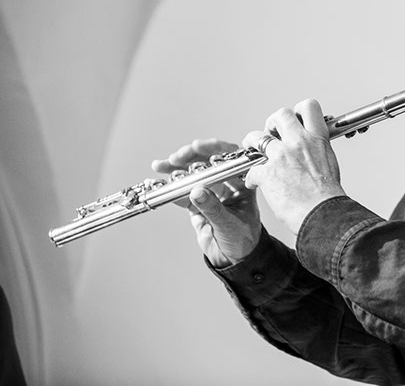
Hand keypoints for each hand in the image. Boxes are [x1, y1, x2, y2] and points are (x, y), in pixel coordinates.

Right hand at [152, 138, 261, 266]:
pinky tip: (158, 184)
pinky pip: (183, 192)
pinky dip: (170, 188)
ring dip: (176, 169)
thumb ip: (213, 208)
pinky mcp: (197, 204)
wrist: (235, 260)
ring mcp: (211, 192)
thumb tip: (197, 192)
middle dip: (191, 157)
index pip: (230, 158)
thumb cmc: (244, 241)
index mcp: (242, 183)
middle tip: (176, 157)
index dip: (214, 149)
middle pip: (208, 162)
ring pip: (193, 174)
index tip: (198, 146)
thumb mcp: (230, 224)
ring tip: (162, 165)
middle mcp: (227, 184)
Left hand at [243, 100, 345, 234]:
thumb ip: (316, 152)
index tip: (294, 121)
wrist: (323, 214)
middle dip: (272, 122)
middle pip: (280, 115)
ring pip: (256, 137)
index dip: (298, 111)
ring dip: (252, 142)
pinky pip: (251, 170)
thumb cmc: (328, 197)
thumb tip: (310, 153)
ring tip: (252, 150)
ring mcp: (281, 156)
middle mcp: (299, 142)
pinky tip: (255, 184)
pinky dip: (251, 177)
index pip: (308, 107)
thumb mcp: (329, 164)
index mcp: (317, 139)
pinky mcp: (267, 173)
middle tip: (271, 134)